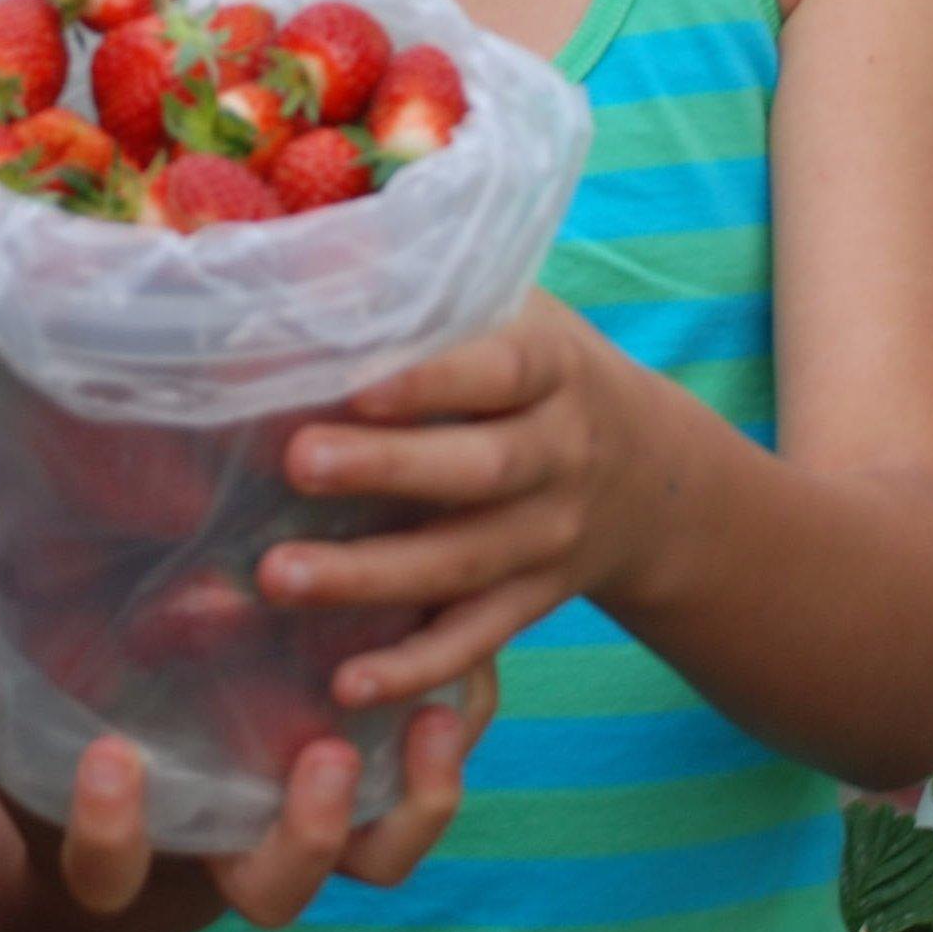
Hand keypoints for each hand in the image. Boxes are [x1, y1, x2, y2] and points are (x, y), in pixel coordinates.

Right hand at [48, 671, 493, 928]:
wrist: (171, 714)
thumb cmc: (81, 689)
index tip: (110, 762)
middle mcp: (229, 841)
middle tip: (324, 761)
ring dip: (414, 800)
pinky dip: (458, 720)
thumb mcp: (22, 670)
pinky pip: (430, 765)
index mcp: (129, 831)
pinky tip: (461, 641)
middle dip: (305, 839)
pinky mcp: (375, 760)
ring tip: (429, 714)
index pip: (107, 868)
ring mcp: (308, 809)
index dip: (109, 833)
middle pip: (274, 890)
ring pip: (375, 853)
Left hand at [253, 294, 681, 710]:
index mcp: (551, 367)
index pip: (499, 370)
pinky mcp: (534, 602)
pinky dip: (415, 667)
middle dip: (387, 470)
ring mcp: (552, 538)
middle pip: (479, 471)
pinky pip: (476, 641)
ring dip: (372, 576)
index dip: (433, 380)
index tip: (357, 384)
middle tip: (297, 463)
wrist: (653, 477)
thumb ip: (421, 286)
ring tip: (279, 577)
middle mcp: (562, 454)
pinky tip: (347, 685)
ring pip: (465, 564)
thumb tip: (305, 246)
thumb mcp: (507, 308)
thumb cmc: (535, 369)